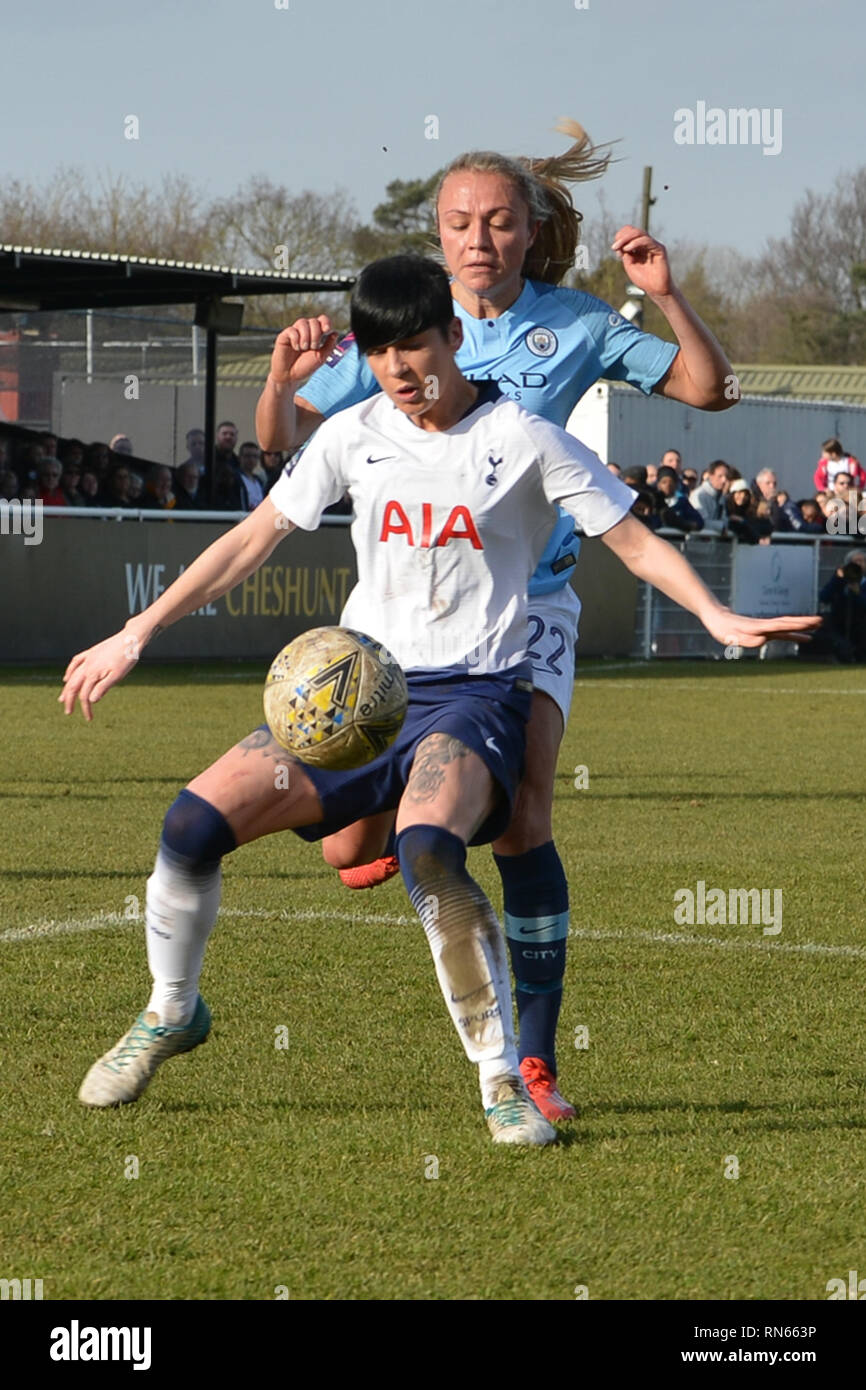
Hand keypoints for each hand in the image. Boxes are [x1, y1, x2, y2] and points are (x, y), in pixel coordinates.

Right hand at [59, 628, 143, 720]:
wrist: (131, 639)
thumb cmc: (126, 659)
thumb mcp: (117, 676)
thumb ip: (103, 687)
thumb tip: (90, 701)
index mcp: (93, 673)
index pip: (85, 696)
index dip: (86, 708)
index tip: (89, 718)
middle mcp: (87, 666)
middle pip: (73, 686)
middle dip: (69, 700)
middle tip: (68, 712)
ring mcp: (88, 658)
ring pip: (72, 675)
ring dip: (66, 688)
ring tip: (62, 699)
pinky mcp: (91, 652)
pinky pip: (76, 662)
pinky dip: (69, 671)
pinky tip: (67, 677)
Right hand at [268, 315, 339, 385]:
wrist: (290, 376)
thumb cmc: (305, 367)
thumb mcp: (321, 357)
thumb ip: (329, 345)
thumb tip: (335, 333)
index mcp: (315, 334)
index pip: (322, 320)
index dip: (325, 321)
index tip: (327, 330)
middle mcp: (305, 331)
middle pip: (313, 321)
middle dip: (316, 334)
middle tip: (313, 348)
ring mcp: (294, 332)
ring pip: (302, 322)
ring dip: (306, 336)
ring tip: (304, 348)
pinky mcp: (284, 336)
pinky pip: (292, 330)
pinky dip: (296, 339)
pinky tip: (295, 348)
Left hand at [611, 226, 673, 297]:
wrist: (655, 289)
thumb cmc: (643, 279)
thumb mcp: (629, 265)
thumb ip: (625, 254)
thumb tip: (618, 245)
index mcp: (639, 247)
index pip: (630, 233)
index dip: (621, 236)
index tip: (614, 247)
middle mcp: (646, 244)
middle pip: (634, 231)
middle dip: (622, 237)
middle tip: (614, 246)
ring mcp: (653, 245)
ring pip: (640, 233)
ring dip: (627, 238)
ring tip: (619, 247)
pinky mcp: (659, 249)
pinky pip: (647, 241)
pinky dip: (636, 243)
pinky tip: (628, 249)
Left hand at [703, 606, 822, 649]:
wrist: (716, 617)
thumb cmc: (722, 628)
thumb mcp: (731, 636)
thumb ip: (746, 639)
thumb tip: (763, 641)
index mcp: (758, 626)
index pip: (781, 625)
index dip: (796, 625)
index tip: (810, 623)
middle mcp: (764, 625)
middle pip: (788, 623)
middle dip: (804, 622)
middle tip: (821, 621)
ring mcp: (764, 627)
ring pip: (787, 627)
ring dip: (802, 627)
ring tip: (818, 627)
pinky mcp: (763, 631)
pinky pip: (781, 633)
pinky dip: (793, 634)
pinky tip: (803, 638)